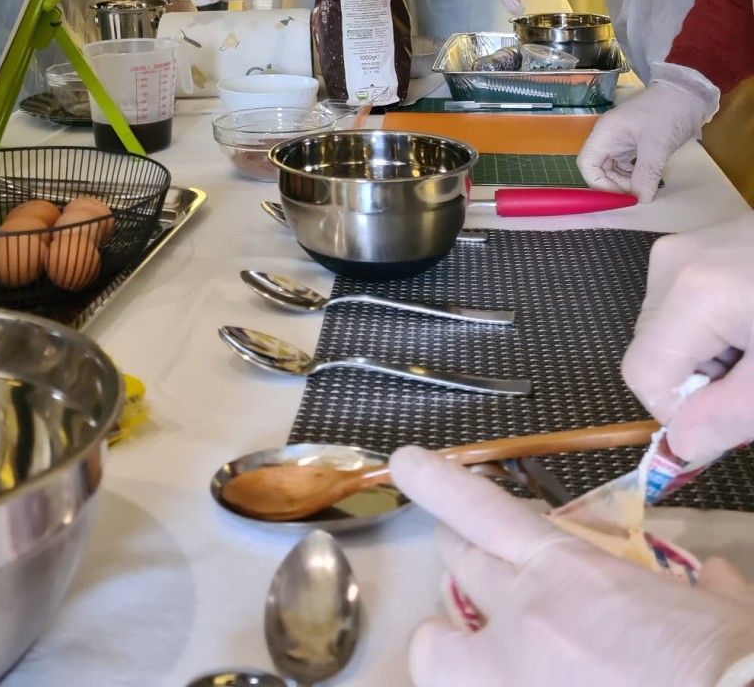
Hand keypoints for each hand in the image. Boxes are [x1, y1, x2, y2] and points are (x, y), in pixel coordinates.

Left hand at [389, 444, 753, 686]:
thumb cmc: (729, 670)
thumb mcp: (718, 611)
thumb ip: (702, 589)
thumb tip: (716, 580)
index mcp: (569, 571)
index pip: (479, 508)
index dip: (435, 482)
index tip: (405, 463)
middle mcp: (523, 617)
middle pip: (455, 566)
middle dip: (460, 559)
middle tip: (472, 567)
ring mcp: (510, 679)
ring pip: (435, 652)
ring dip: (447, 644)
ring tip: (462, 648)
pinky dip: (480, 685)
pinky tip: (507, 686)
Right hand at [577, 65, 718, 201]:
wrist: (688, 94)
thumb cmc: (667, 113)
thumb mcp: (657, 146)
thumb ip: (646, 174)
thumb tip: (641, 200)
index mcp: (605, 134)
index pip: (587, 165)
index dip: (599, 184)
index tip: (622, 196)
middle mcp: (608, 138)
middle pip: (599, 170)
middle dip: (615, 186)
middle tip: (637, 197)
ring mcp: (621, 141)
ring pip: (613, 170)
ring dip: (626, 183)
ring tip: (645, 190)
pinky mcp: (635, 145)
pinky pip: (627, 166)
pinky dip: (635, 177)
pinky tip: (649, 182)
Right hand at [622, 212, 753, 463]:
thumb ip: (726, 418)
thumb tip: (678, 448)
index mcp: (691, 293)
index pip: (643, 376)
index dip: (683, 412)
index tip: (735, 413)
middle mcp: (674, 260)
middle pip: (654, 348)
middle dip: (700, 380)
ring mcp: (688, 243)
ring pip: (671, 327)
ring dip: (712, 354)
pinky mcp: (705, 240)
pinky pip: (689, 301)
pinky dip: (719, 325)